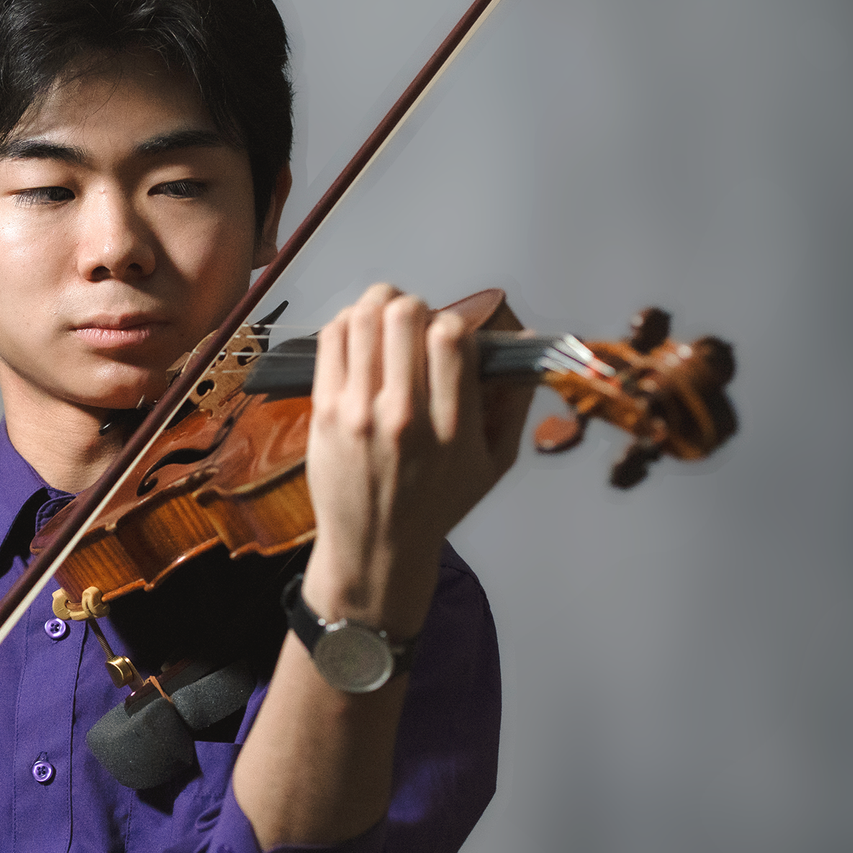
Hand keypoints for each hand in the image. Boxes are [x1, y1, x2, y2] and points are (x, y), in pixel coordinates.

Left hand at [301, 285, 537, 637]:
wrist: (376, 548)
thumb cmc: (438, 504)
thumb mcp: (494, 464)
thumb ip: (514, 402)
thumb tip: (528, 338)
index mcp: (453, 429)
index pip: (452, 338)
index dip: (453, 322)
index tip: (450, 336)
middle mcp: (405, 417)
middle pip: (406, 317)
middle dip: (416, 306)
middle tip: (416, 323)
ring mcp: (358, 413)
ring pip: (365, 318)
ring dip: (380, 303)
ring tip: (388, 318)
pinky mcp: (324, 411)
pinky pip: (332, 338)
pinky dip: (349, 321)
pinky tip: (361, 333)